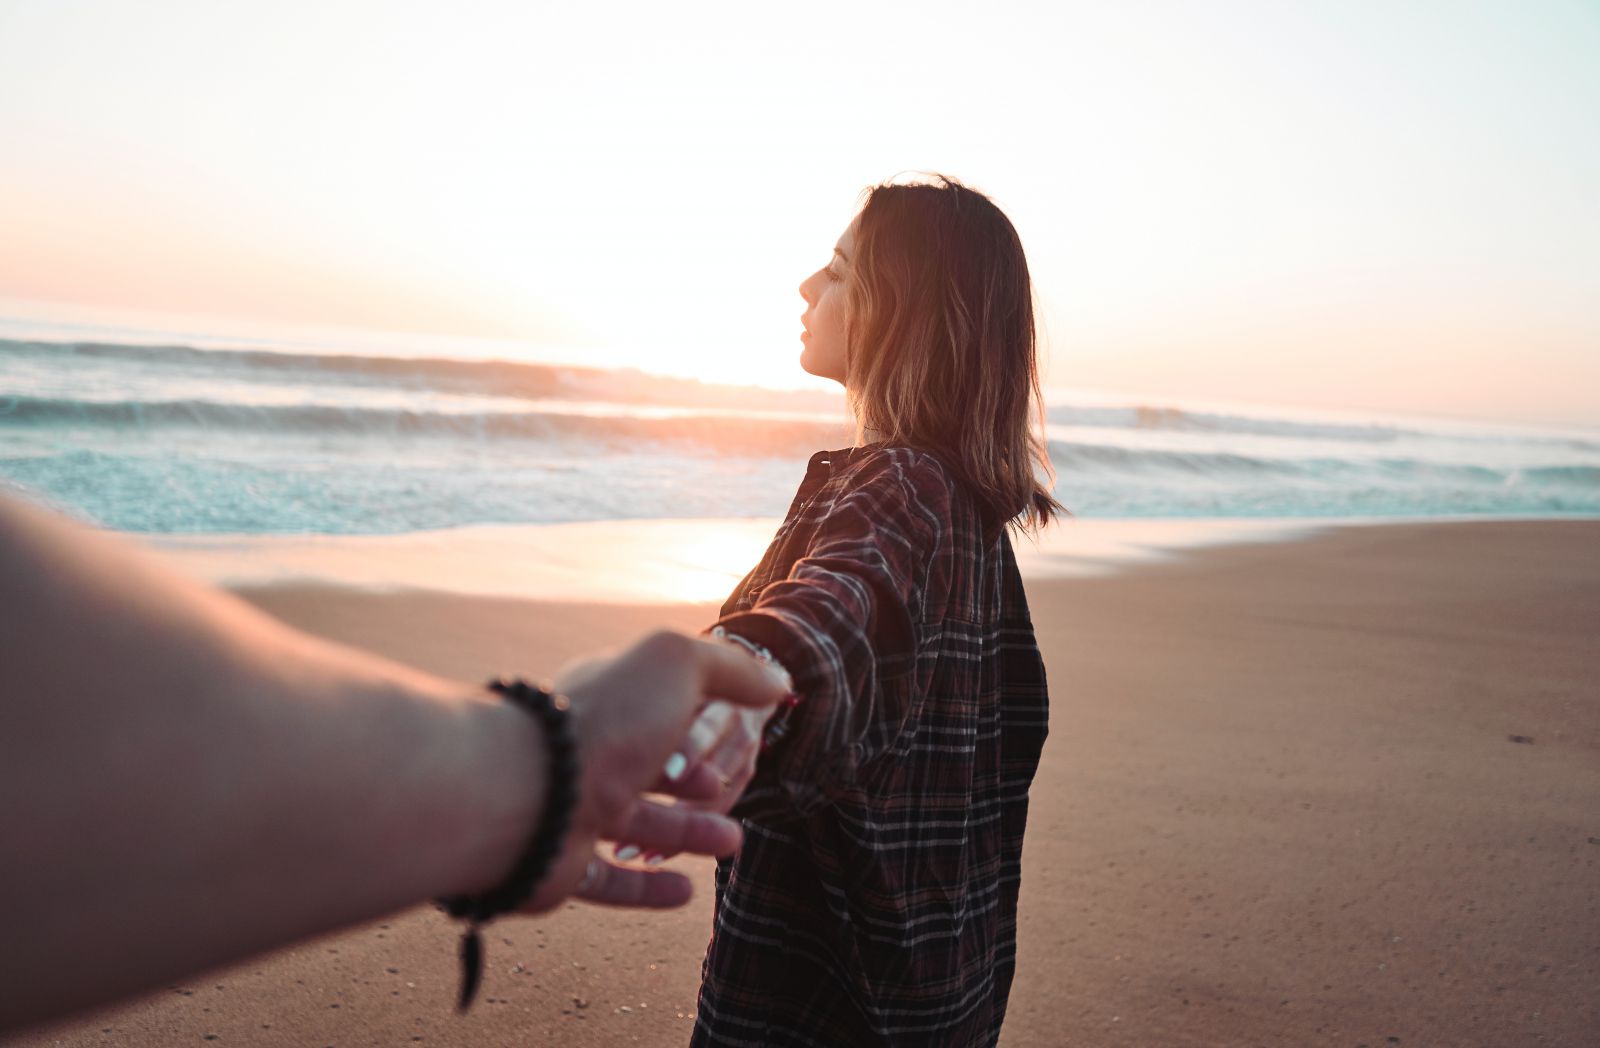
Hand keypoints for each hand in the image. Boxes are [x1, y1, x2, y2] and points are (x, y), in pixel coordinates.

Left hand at [518, 631, 786, 911]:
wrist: (530, 793)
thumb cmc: (606, 720)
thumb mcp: (678, 664)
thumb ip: (730, 668)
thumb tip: (775, 680)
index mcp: (607, 703)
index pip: (658, 710)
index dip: (702, 724)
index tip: (738, 733)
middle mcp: (586, 754)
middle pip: (652, 770)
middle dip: (698, 782)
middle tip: (729, 791)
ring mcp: (573, 809)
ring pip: (639, 823)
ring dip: (688, 833)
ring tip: (732, 843)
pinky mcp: (563, 865)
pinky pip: (610, 883)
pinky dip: (649, 887)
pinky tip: (687, 891)